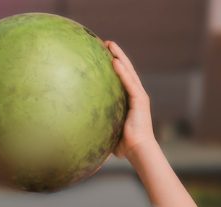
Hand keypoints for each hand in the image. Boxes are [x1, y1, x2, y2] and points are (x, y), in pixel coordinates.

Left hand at [107, 41, 154, 159]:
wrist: (138, 150)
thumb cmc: (124, 145)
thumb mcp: (108, 131)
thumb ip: (99, 127)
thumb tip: (81, 134)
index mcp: (129, 100)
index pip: (122, 78)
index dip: (115, 66)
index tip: (104, 55)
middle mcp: (136, 94)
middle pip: (126, 70)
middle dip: (117, 55)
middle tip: (107, 42)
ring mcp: (139, 96)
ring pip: (128, 71)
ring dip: (119, 57)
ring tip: (110, 45)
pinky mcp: (140, 100)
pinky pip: (129, 82)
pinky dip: (122, 72)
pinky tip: (115, 61)